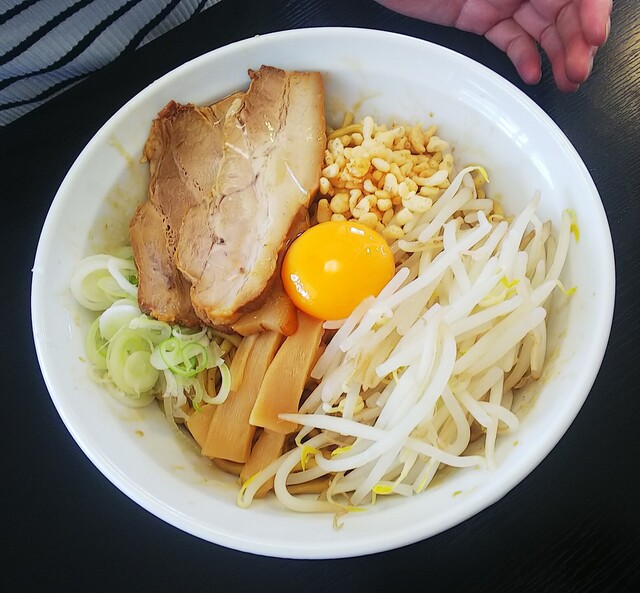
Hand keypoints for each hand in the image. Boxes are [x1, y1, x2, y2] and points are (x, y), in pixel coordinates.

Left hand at [375, 0, 611, 90]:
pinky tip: (533, 73)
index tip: (594, 34)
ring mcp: (504, 0)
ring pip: (543, 30)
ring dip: (559, 56)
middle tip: (577, 70)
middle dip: (577, 42)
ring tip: (567, 80)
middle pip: (565, 11)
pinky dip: (524, 58)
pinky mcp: (482, 19)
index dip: (591, 11)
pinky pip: (511, 40)